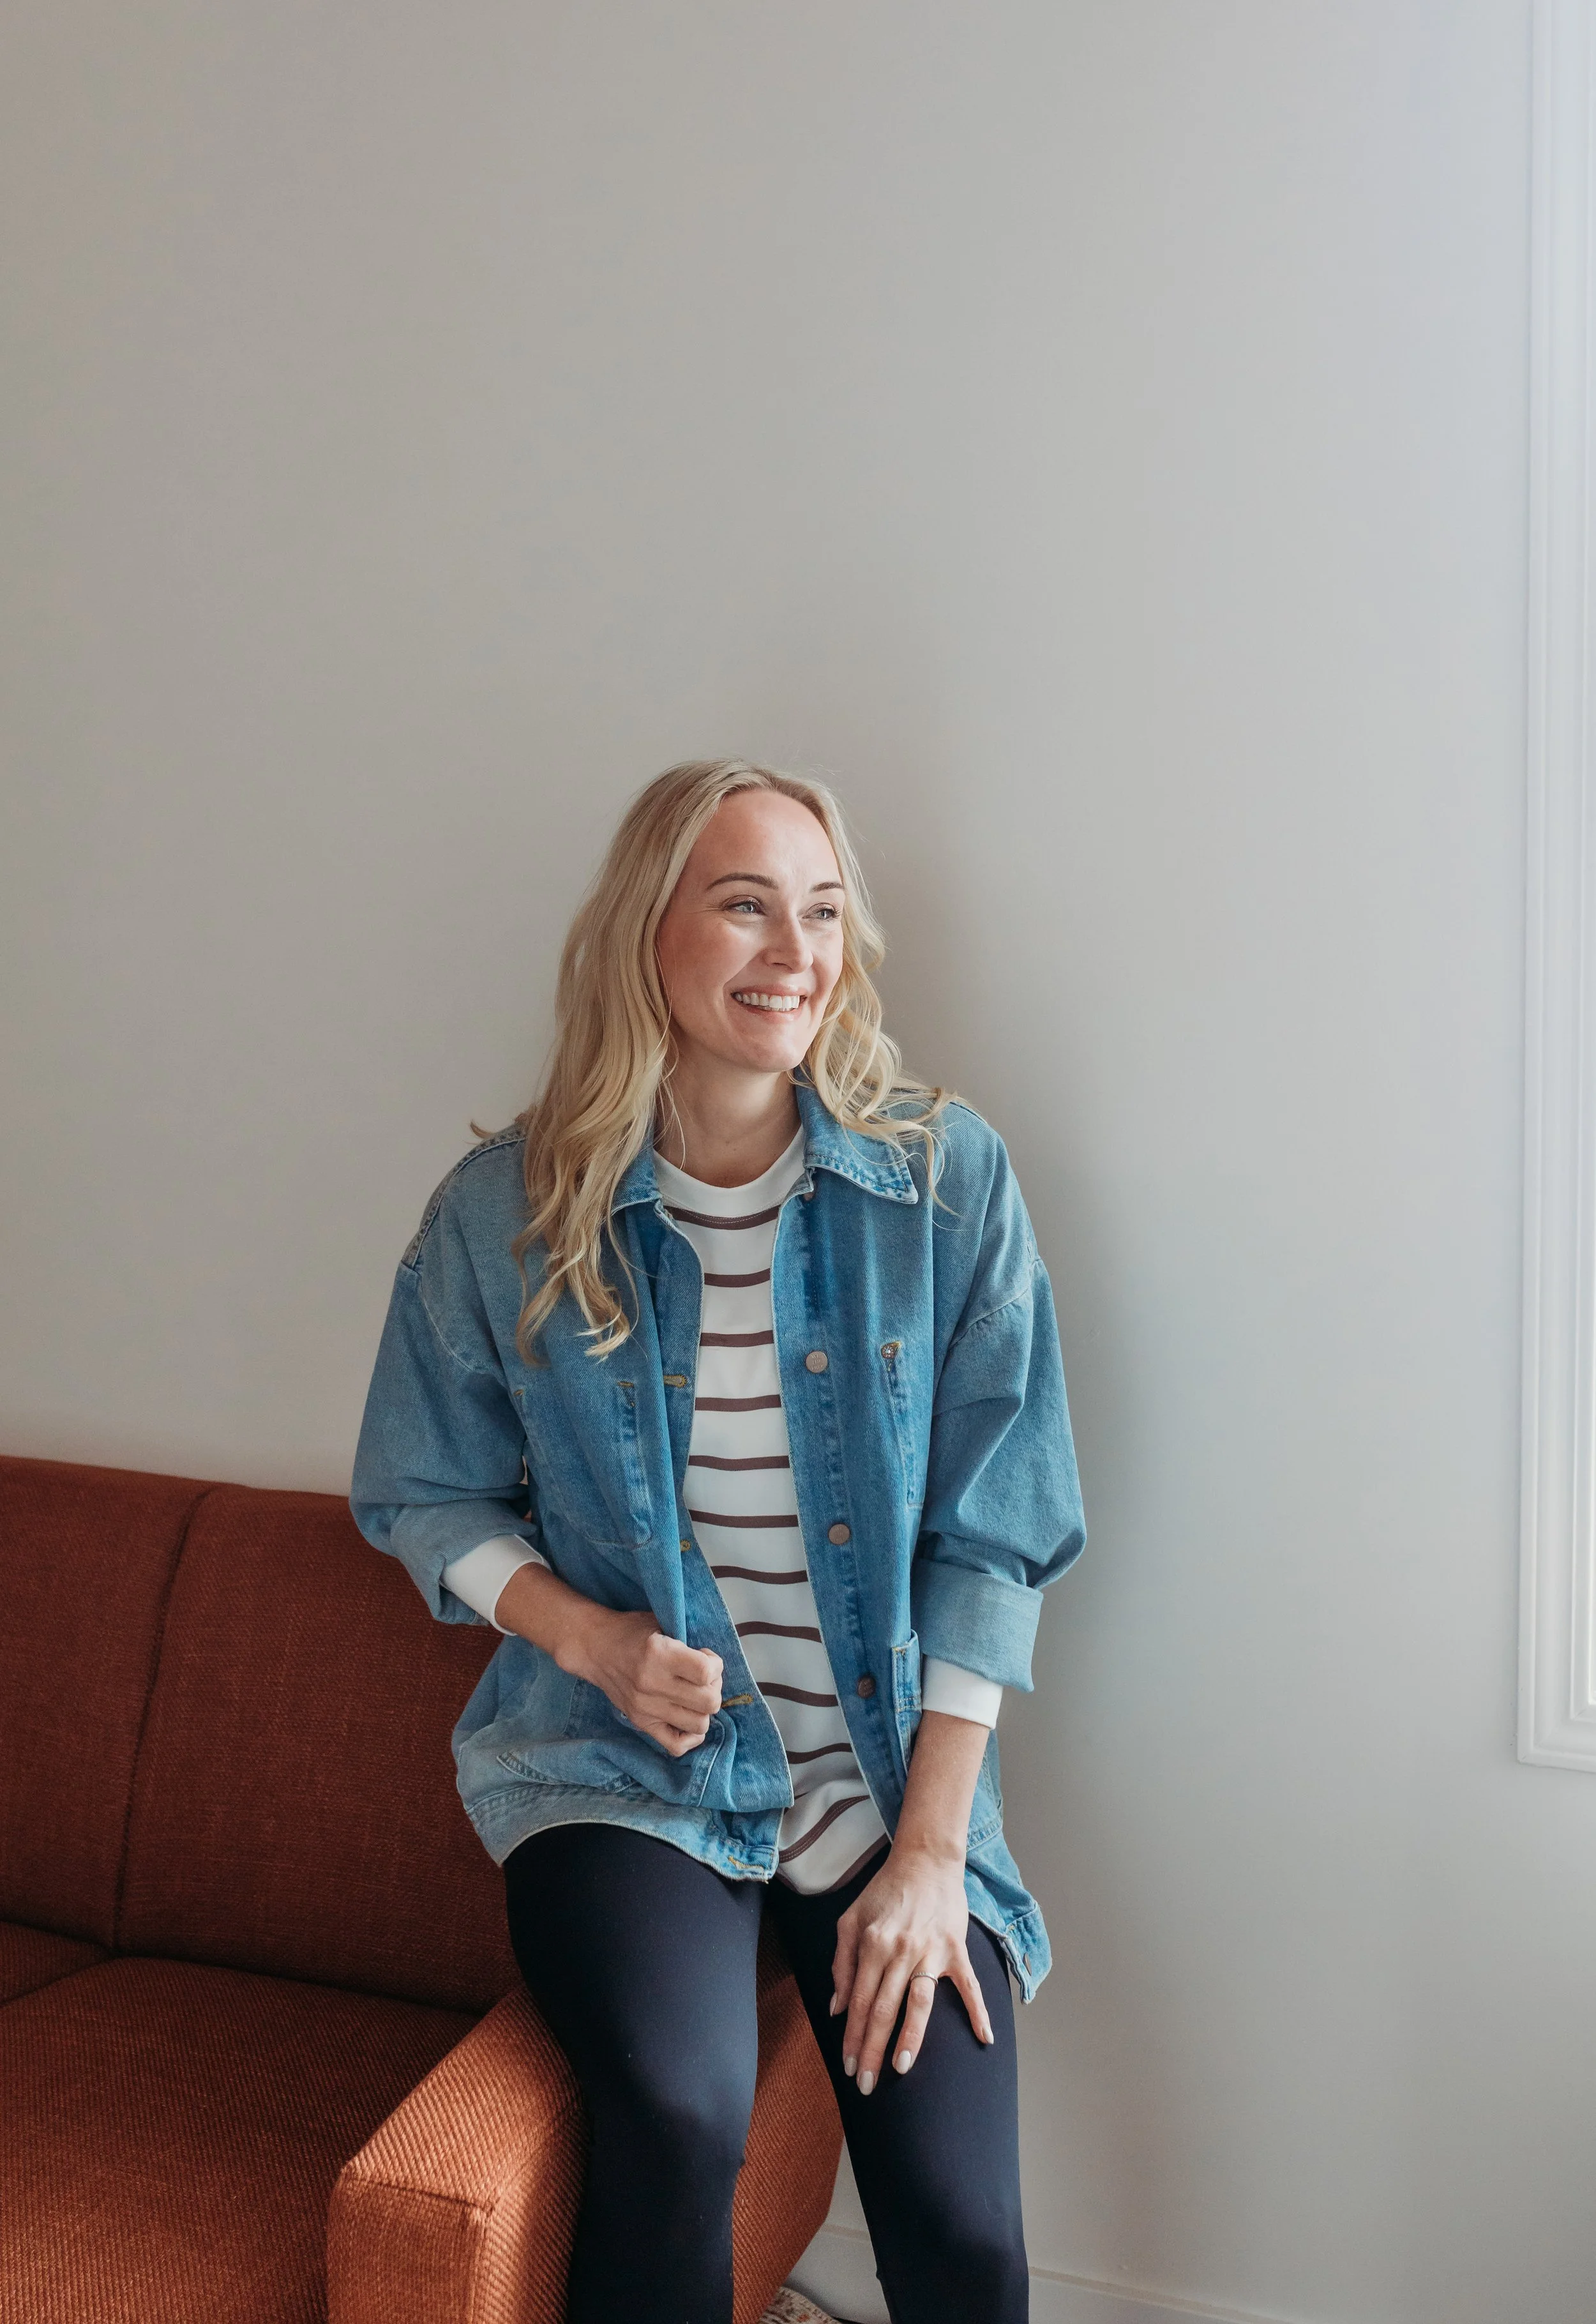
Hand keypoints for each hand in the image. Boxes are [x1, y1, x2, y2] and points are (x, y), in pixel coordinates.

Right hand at [565, 1604, 722, 1756]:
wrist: (595, 1648)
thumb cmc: (632, 1632)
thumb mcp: (661, 1624)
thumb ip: (688, 1644)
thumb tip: (714, 1666)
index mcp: (659, 1655)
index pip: (706, 1672)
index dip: (715, 1665)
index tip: (706, 1658)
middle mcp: (652, 1685)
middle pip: (709, 1702)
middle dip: (714, 1687)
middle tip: (704, 1678)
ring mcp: (646, 1708)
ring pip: (699, 1725)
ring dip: (704, 1710)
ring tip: (695, 1695)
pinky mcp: (641, 1723)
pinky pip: (676, 1746)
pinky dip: (690, 1736)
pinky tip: (688, 1717)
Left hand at [829, 1840, 993, 2093]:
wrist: (925, 1861)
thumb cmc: (884, 1891)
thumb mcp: (850, 1919)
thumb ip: (842, 1964)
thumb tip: (838, 2008)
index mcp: (873, 1944)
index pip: (859, 2001)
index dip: (852, 2037)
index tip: (848, 2067)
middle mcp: (901, 1950)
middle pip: (884, 2009)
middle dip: (872, 2050)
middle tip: (865, 2084)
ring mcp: (932, 1951)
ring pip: (920, 2002)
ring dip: (911, 2037)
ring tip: (901, 2067)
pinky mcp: (957, 1949)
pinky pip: (969, 1986)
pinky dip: (979, 2012)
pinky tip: (985, 2038)